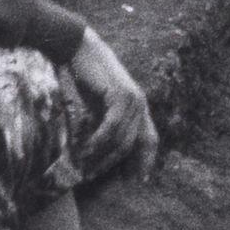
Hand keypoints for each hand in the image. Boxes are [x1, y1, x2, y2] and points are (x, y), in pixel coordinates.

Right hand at [70, 27, 159, 183]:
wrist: (79, 49)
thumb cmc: (86, 76)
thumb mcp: (100, 104)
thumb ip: (106, 124)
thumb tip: (100, 152)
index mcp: (140, 106)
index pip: (150, 139)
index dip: (146, 161)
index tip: (138, 181)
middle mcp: (141, 103)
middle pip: (133, 144)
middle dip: (114, 164)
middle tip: (93, 176)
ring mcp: (134, 99)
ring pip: (122, 138)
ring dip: (102, 155)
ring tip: (85, 166)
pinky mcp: (121, 96)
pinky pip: (112, 127)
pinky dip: (98, 141)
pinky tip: (86, 150)